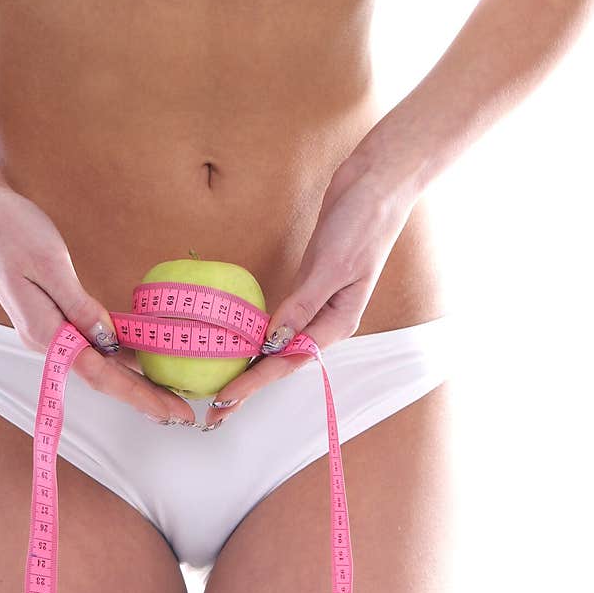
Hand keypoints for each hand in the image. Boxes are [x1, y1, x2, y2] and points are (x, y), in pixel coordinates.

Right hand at [0, 181, 196, 425]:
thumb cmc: (11, 230)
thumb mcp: (51, 264)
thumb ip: (80, 307)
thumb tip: (109, 340)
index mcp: (44, 332)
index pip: (100, 375)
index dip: (139, 395)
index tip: (170, 411)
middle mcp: (46, 339)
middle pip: (103, 377)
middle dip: (144, 397)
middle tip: (183, 414)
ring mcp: (48, 330)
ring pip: (99, 364)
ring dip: (134, 381)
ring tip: (170, 395)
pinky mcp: (52, 317)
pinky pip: (91, 344)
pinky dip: (119, 355)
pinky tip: (141, 359)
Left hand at [203, 155, 412, 427]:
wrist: (376, 183)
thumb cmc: (361, 223)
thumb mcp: (330, 266)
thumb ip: (302, 306)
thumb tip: (273, 342)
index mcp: (338, 323)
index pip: (288, 361)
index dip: (255, 381)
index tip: (226, 397)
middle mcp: (327, 321)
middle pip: (282, 361)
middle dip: (250, 385)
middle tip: (217, 409)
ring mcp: (316, 304)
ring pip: (279, 345)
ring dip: (251, 366)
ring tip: (224, 388)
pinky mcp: (307, 285)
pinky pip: (279, 321)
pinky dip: (258, 335)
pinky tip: (240, 345)